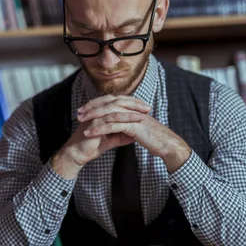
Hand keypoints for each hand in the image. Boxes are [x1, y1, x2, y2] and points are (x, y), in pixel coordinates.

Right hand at [51, 96, 150, 179]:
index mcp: (101, 112)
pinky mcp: (95, 123)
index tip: (145, 108)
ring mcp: (96, 115)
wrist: (78, 154)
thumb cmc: (91, 146)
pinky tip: (135, 120)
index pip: (119, 103)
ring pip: (117, 108)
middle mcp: (98, 110)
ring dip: (132, 110)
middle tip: (148, 107)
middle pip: (119, 101)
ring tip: (145, 113)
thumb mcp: (111, 140)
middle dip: (135, 103)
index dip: (132, 104)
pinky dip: (126, 118)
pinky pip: (113, 118)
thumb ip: (121, 135)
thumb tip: (134, 135)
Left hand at [77, 95, 191, 172]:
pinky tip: (89, 133)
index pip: (110, 101)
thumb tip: (116, 127)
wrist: (166, 144)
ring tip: (81, 122)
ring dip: (92, 117)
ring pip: (107, 113)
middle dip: (91, 108)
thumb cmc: (153, 138)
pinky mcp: (132, 125)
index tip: (84, 110)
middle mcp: (131, 108)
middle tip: (78, 113)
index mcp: (131, 107)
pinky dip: (99, 129)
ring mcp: (132, 115)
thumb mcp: (137, 129)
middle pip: (107, 103)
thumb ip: (126, 125)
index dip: (96, 104)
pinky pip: (112, 125)